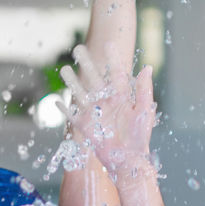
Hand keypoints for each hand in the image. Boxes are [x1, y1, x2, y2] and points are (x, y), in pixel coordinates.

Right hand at [61, 44, 155, 181]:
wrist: (129, 162)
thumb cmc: (140, 138)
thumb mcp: (144, 111)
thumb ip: (144, 89)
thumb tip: (147, 67)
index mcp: (122, 99)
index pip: (116, 74)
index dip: (113, 59)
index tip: (109, 43)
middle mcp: (107, 104)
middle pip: (94, 80)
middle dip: (86, 65)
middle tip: (78, 49)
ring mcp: (95, 116)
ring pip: (81, 94)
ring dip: (72, 82)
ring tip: (64, 69)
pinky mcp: (86, 129)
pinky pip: (73, 117)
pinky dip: (65, 110)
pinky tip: (57, 102)